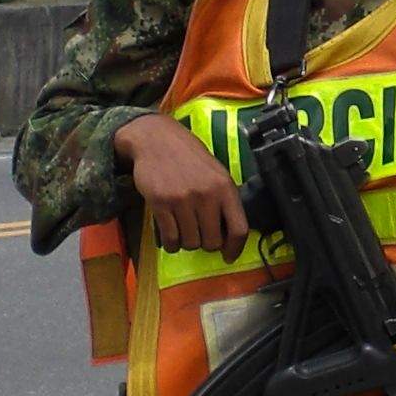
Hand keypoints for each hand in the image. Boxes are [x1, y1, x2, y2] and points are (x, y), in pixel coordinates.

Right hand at [114, 114, 249, 257]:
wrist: (156, 140)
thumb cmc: (188, 157)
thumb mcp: (215, 172)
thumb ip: (224, 200)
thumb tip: (230, 235)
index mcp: (225, 187)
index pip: (239, 229)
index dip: (235, 249)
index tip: (228, 256)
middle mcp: (206, 195)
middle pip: (212, 242)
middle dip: (205, 244)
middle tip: (198, 234)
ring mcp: (183, 199)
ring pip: (190, 243)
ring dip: (186, 242)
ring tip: (183, 230)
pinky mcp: (161, 203)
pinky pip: (170, 239)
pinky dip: (170, 243)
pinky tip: (170, 234)